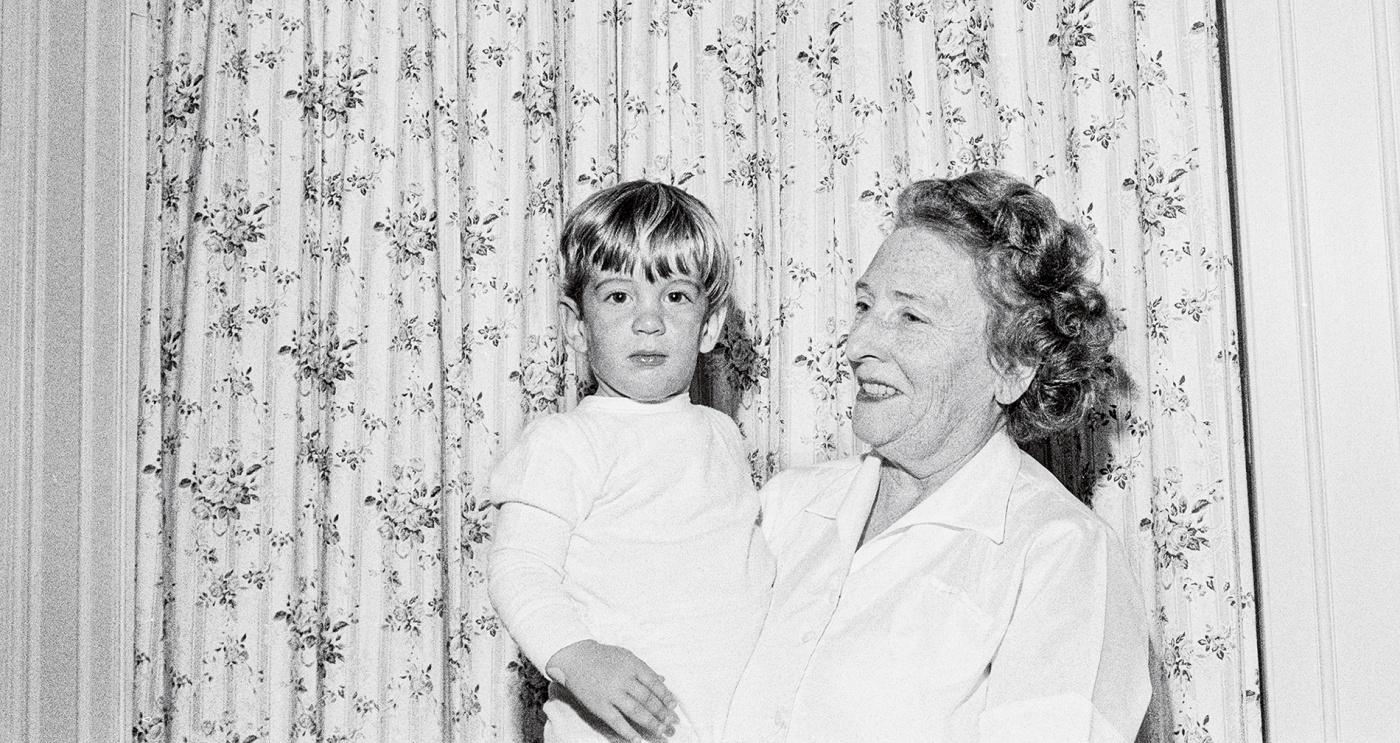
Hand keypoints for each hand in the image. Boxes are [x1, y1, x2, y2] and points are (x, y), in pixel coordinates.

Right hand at [545, 640, 679, 741]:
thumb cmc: (603, 657)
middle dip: (663, 714)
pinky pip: (617, 722)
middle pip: (648, 700)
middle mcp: (624, 680)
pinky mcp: (600, 706)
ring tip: (661, 732)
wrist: (575, 657)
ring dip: (651, 723)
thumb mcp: (626, 657)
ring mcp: (612, 694)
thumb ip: (644, 669)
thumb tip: (663, 679)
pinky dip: (629, 732)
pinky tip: (638, 740)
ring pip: (636, 712)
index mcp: (633, 665)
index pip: (655, 684)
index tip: (674, 707)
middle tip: (672, 724)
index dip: (666, 697)